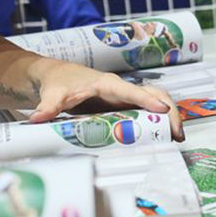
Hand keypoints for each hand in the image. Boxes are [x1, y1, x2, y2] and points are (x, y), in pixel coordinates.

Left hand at [28, 59, 183, 138]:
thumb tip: (38, 118)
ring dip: (169, 117)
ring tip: (176, 138)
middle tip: (177, 134)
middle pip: (154, 94)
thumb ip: (47, 106)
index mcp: (107, 84)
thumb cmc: (58, 84)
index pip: (132, 91)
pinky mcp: (124, 106)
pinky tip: (164, 137)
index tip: (164, 111)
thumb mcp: (53, 94)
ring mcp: (125, 98)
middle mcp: (121, 89)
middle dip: (169, 111)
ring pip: (155, 101)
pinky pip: (148, 110)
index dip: (148, 100)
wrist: (57, 78)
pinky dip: (159, 120)